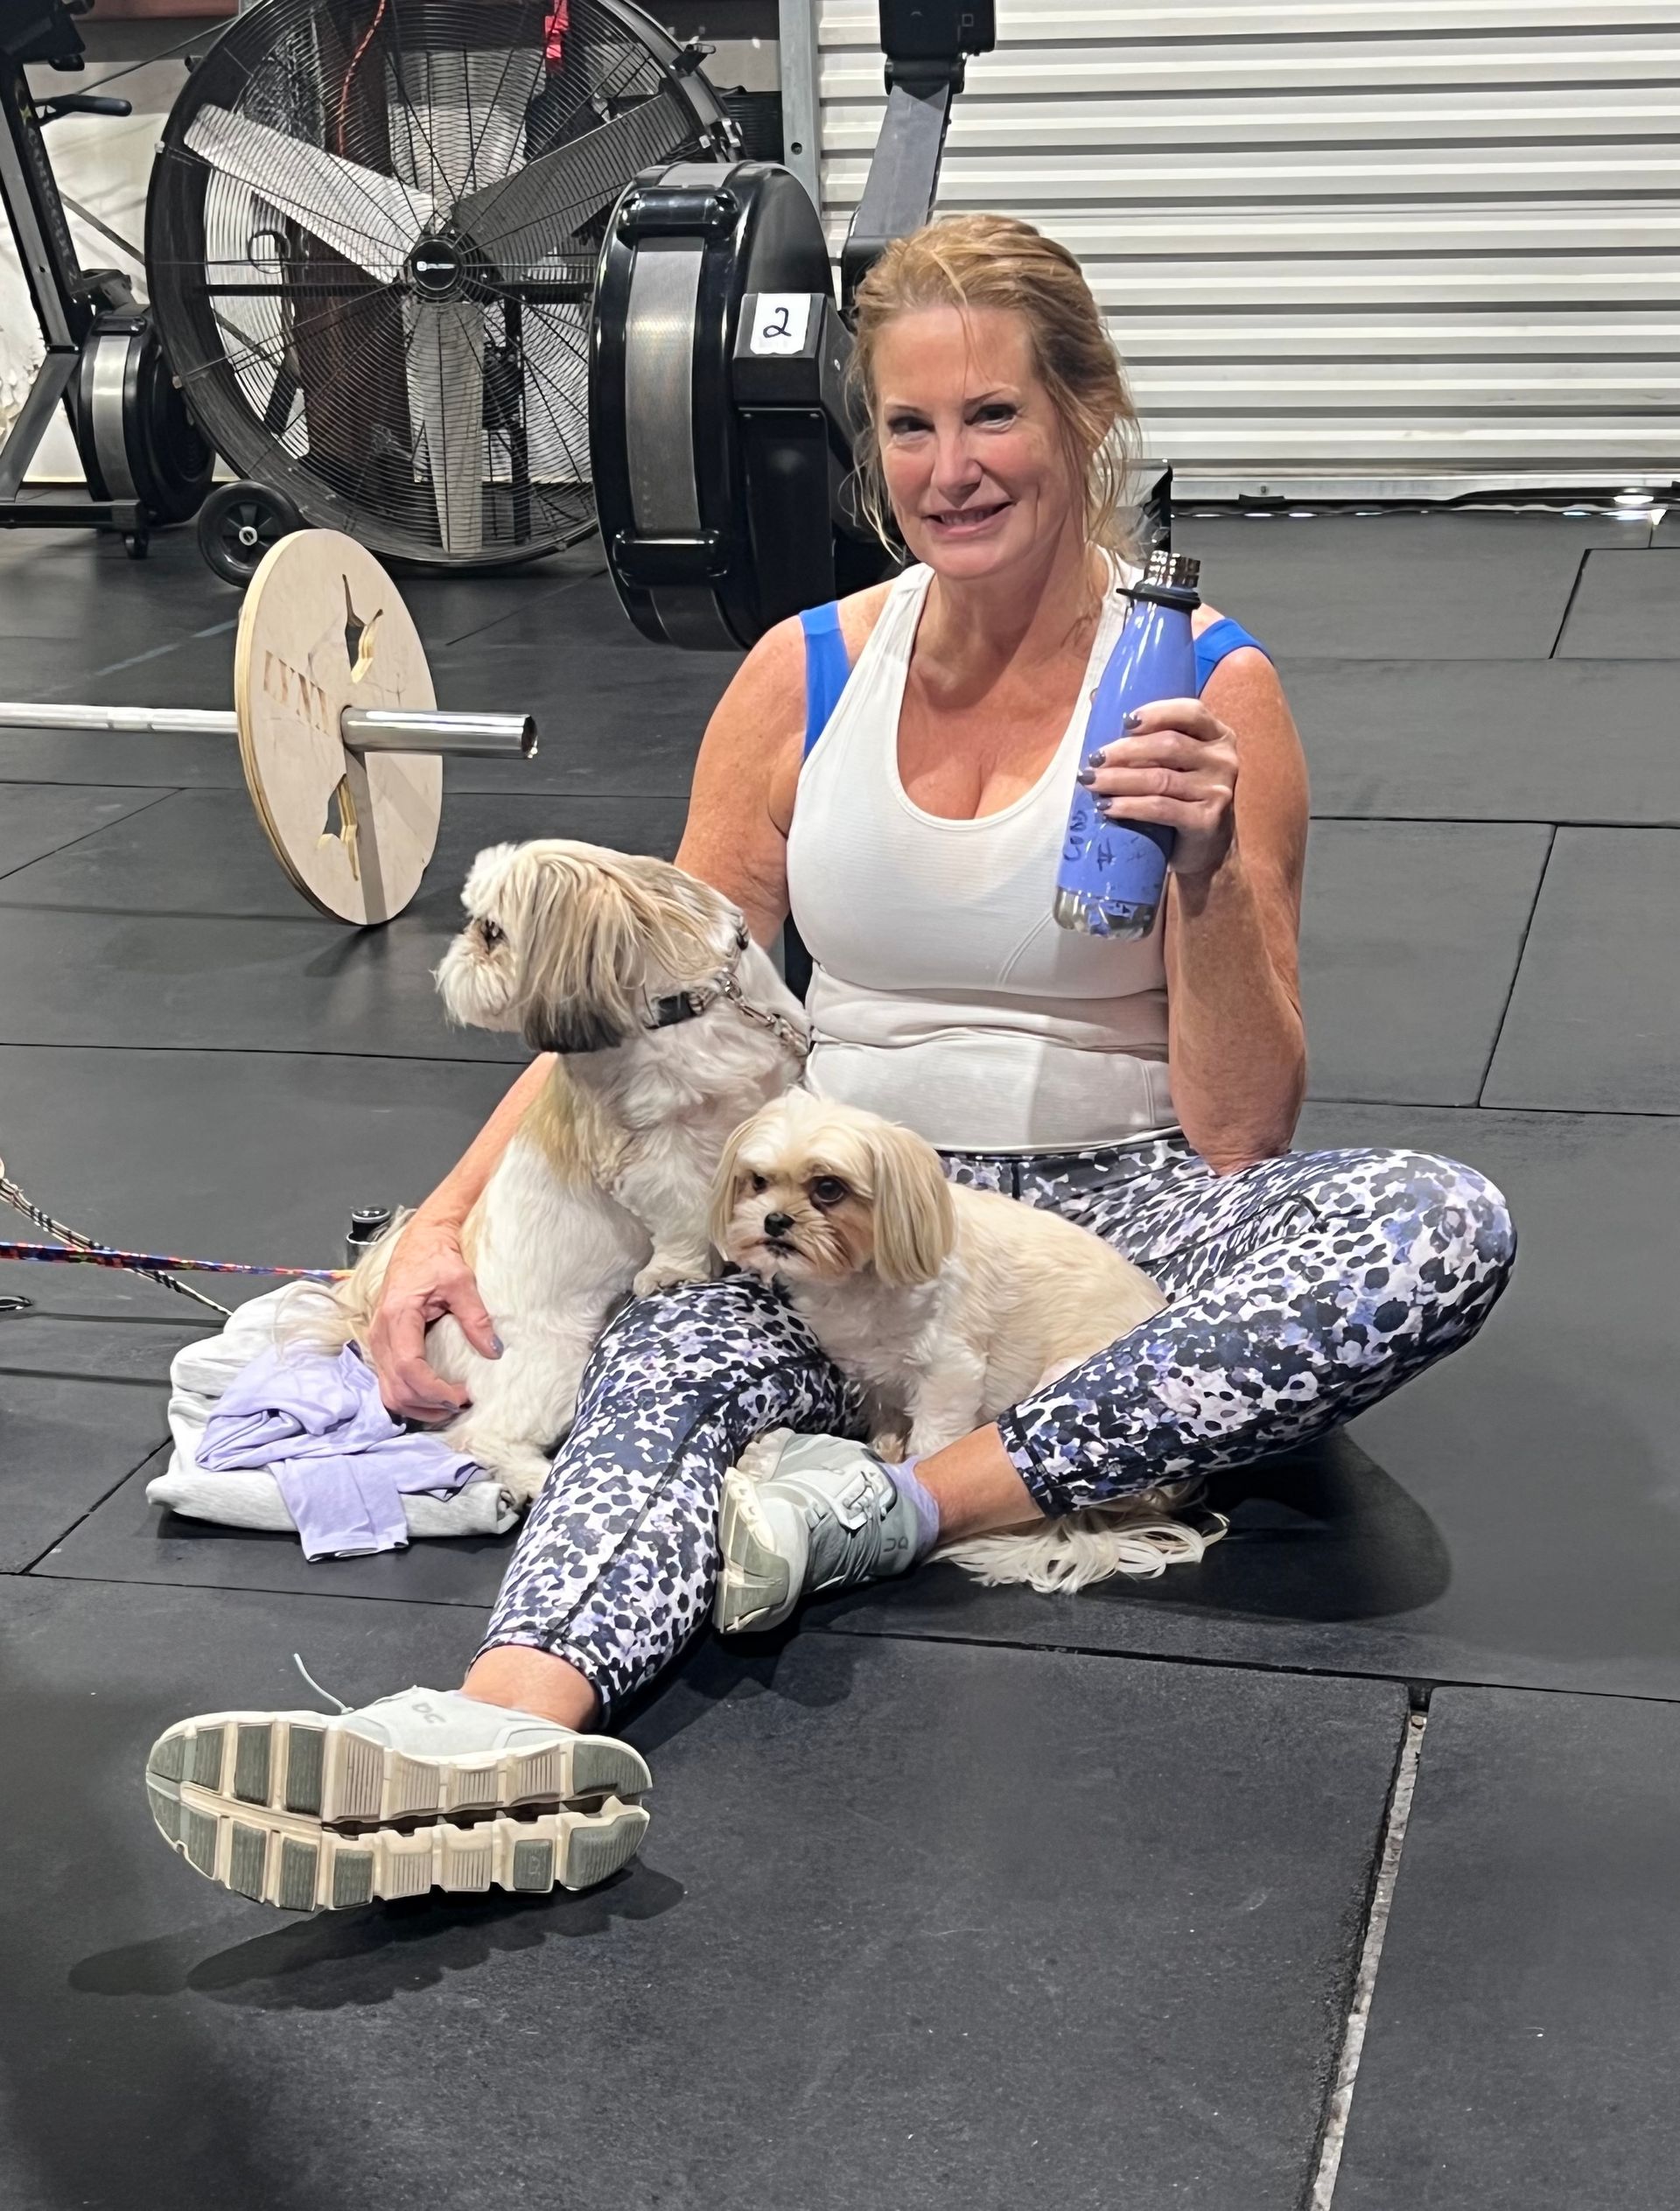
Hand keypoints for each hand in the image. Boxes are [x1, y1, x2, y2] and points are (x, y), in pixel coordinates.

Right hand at [365, 1216, 499, 1422]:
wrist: (419, 1242)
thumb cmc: (435, 1257)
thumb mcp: (462, 1282)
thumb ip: (475, 1317)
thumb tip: (493, 1350)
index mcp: (397, 1317)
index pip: (408, 1368)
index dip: (434, 1390)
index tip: (462, 1395)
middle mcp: (380, 1333)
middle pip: (396, 1389)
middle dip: (428, 1404)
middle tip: (461, 1403)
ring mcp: (378, 1341)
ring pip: (389, 1392)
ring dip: (418, 1406)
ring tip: (450, 1404)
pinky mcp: (383, 1345)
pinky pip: (390, 1382)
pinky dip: (411, 1396)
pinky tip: (435, 1395)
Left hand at [1082, 697, 1238, 880]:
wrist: (1207, 851)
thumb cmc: (1182, 798)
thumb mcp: (1173, 763)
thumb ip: (1147, 734)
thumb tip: (1097, 697)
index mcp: (1218, 736)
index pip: (1191, 712)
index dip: (1157, 712)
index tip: (1124, 722)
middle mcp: (1223, 759)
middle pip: (1169, 745)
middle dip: (1125, 751)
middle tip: (1094, 760)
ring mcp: (1218, 790)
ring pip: (1160, 778)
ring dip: (1119, 779)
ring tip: (1091, 783)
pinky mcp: (1207, 820)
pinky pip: (1161, 808)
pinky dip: (1130, 807)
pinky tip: (1108, 807)